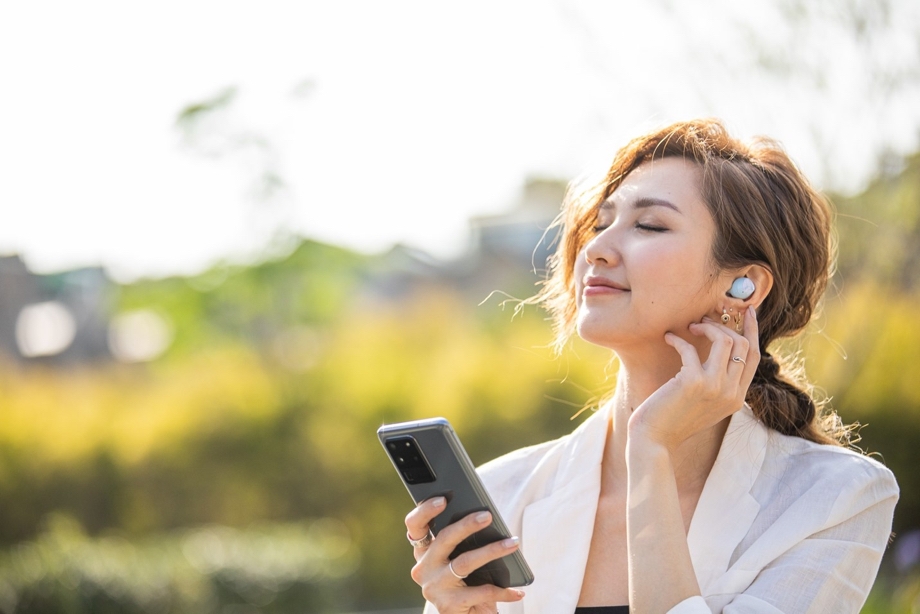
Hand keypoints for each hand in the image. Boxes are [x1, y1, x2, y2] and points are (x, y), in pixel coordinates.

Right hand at [405, 497, 524, 612]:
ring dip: (492, 551)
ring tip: (513, 543)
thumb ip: (463, 543)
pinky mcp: (447, 605)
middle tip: (487, 516)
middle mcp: (423, 568)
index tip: (443, 499)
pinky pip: (481, 591)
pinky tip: (518, 591)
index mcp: (424, 552)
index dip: (425, 510)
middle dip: (467, 525)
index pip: (415, 525)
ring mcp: (433, 587)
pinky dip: (503, 590)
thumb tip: (485, 518)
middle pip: (444, 539)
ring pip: (464, 562)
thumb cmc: (467, 585)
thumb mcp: (461, 561)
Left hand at [628, 306, 760, 453]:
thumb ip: (718, 382)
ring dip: (706, 328)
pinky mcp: (693, 382)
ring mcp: (715, 388)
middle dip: (724, 326)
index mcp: (737, 398)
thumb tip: (721, 347)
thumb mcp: (704, 402)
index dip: (752, 330)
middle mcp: (731, 393)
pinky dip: (678, 340)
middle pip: (743, 345)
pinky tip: (668, 339)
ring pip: (726, 341)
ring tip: (689, 328)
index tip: (746, 310)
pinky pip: (690, 349)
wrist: (654, 440)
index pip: (754, 357)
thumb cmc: (672, 419)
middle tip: (702, 322)